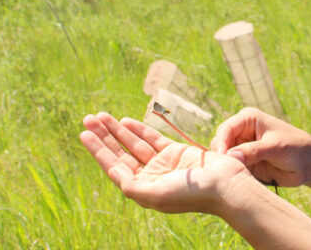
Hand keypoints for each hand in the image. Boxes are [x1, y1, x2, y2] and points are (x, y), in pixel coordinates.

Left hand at [79, 112, 249, 214]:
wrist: (225, 185)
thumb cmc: (192, 194)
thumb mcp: (157, 194)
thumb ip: (132, 186)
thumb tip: (113, 173)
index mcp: (142, 189)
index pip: (114, 166)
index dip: (98, 150)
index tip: (85, 135)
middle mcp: (149, 176)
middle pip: (120, 152)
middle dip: (103, 136)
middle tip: (87, 119)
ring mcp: (162, 163)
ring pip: (133, 143)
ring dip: (117, 130)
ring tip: (100, 116)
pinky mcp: (175, 152)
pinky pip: (152, 138)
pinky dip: (138, 129)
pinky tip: (124, 121)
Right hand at [210, 107, 310, 187]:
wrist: (309, 164)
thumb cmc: (296, 148)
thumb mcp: (275, 147)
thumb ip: (253, 151)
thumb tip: (230, 156)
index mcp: (247, 119)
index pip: (225, 129)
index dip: (221, 144)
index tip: (223, 159)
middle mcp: (241, 132)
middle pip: (219, 143)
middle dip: (220, 156)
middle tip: (227, 170)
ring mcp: (241, 148)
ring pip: (223, 157)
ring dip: (225, 166)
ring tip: (233, 176)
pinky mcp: (244, 163)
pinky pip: (231, 169)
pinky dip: (231, 174)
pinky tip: (235, 180)